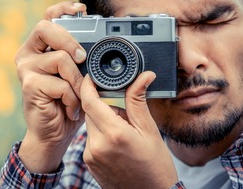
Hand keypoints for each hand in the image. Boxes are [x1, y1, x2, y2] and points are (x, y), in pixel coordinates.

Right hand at [16, 1, 86, 172]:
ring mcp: (26, 68)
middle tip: (83, 58)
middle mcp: (28, 53)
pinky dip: (72, 97)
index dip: (63, 8)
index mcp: (40, 46)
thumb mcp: (77, 75)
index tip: (81, 9)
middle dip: (70, 40)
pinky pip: (60, 83)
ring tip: (79, 96)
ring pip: (60, 58)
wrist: (53, 133)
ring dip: (77, 81)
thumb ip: (81, 58)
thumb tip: (101, 45)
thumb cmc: (67, 102)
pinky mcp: (29, 85)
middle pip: (46, 28)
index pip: (48, 16)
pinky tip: (70, 108)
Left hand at [81, 73, 177, 187]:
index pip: (90, 100)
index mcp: (113, 133)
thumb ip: (138, 100)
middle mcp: (97, 145)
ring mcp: (90, 156)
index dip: (87, 84)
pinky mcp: (89, 163)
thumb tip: (144, 76)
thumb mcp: (149, 130)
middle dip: (102, 104)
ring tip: (123, 130)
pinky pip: (90, 139)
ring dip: (102, 120)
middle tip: (121, 109)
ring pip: (90, 125)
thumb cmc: (155, 166)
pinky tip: (117, 143)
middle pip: (90, 111)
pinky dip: (101, 134)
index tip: (91, 76)